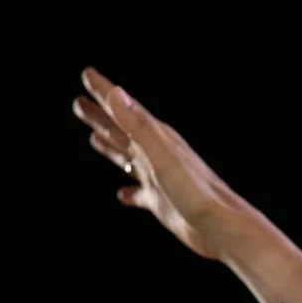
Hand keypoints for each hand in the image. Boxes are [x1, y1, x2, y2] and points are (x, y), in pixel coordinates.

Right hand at [72, 67, 260, 260]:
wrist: (222, 228)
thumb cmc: (196, 192)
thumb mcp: (162, 156)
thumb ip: (139, 126)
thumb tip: (115, 94)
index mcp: (158, 140)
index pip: (124, 110)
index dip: (104, 92)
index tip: (87, 73)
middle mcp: (158, 157)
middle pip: (123, 131)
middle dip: (101, 117)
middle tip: (79, 102)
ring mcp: (160, 180)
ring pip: (129, 158)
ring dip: (111, 146)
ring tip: (95, 137)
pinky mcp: (163, 204)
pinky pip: (140, 194)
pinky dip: (130, 192)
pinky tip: (122, 195)